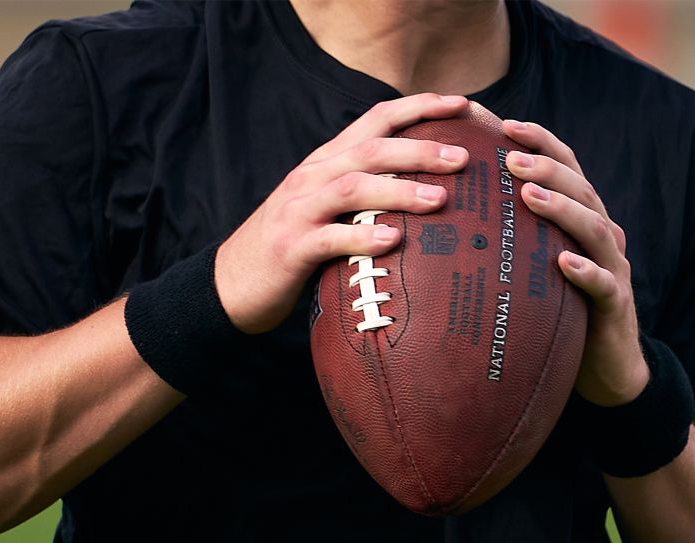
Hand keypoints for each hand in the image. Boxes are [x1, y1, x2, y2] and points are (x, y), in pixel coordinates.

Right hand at [216, 93, 470, 333]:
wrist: (231, 284)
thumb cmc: (291, 248)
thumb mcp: (326, 208)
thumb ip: (365, 193)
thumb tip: (429, 191)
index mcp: (325, 162)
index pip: (375, 120)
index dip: (418, 108)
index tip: (462, 105)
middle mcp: (312, 178)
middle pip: (370, 150)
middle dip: (419, 150)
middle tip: (463, 158)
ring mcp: (298, 211)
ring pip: (352, 188)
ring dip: (399, 191)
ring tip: (439, 199)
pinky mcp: (290, 248)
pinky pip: (330, 239)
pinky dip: (362, 237)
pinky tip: (393, 241)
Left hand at [500, 120, 649, 406]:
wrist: (605, 370)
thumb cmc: (557, 314)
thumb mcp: (529, 268)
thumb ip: (505, 238)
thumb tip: (444, 213)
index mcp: (579, 220)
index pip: (565, 168)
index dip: (539, 141)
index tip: (502, 123)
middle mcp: (600, 236)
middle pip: (580, 188)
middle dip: (545, 166)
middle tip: (508, 157)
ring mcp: (613, 269)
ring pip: (593, 228)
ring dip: (562, 208)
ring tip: (528, 194)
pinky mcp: (616, 307)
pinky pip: (603, 285)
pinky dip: (585, 271)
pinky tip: (563, 263)